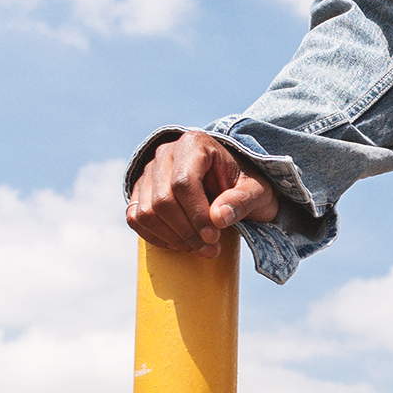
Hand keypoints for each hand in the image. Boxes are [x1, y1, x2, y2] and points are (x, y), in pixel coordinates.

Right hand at [126, 131, 278, 257]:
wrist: (232, 183)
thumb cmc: (246, 185)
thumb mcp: (258, 191)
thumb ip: (243, 201)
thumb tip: (218, 218)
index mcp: (194, 143)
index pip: (184, 182)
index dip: (197, 215)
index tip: (214, 238)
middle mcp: (165, 152)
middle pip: (163, 200)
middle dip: (186, 231)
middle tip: (210, 248)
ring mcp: (149, 171)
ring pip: (145, 212)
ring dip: (171, 238)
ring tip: (199, 248)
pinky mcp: (141, 190)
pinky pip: (134, 218)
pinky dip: (154, 237)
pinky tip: (180, 244)